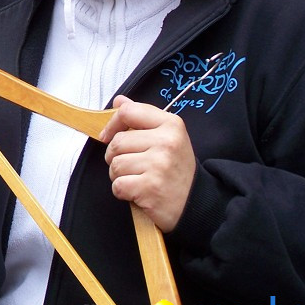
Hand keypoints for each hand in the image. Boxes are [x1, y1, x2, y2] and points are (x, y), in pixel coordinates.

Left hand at [99, 95, 195, 230]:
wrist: (195, 203)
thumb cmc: (175, 168)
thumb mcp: (167, 137)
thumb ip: (141, 117)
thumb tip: (119, 101)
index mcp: (171, 124)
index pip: (128, 111)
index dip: (113, 124)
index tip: (108, 136)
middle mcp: (166, 142)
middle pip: (117, 142)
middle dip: (116, 156)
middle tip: (132, 166)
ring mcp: (159, 165)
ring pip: (115, 164)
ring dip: (119, 175)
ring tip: (137, 178)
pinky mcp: (150, 188)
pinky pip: (118, 185)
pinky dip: (122, 191)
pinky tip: (137, 192)